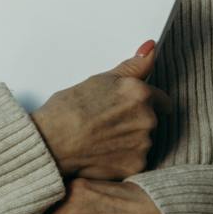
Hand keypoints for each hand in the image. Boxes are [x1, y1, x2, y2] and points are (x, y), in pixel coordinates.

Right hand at [31, 39, 169, 179]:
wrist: (51, 142)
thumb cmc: (68, 110)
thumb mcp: (100, 80)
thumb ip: (133, 66)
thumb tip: (151, 47)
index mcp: (140, 93)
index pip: (162, 99)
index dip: (144, 103)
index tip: (130, 109)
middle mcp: (147, 118)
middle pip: (152, 121)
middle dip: (136, 122)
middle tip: (108, 123)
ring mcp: (143, 144)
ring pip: (144, 141)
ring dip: (131, 141)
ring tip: (103, 139)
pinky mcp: (135, 165)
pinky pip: (136, 160)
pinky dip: (124, 158)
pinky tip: (104, 153)